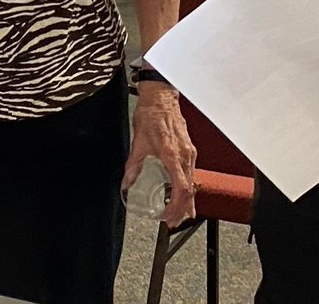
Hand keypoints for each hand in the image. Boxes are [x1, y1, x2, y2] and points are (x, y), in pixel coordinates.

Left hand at [122, 84, 195, 226]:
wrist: (160, 97)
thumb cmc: (150, 115)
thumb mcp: (138, 142)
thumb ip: (133, 165)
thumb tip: (126, 184)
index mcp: (172, 155)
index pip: (182, 189)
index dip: (177, 207)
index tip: (169, 217)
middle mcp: (185, 156)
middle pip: (190, 190)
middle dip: (182, 210)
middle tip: (173, 222)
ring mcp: (189, 153)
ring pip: (192, 183)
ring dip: (186, 200)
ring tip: (178, 213)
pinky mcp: (189, 149)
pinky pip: (191, 173)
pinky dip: (187, 187)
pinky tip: (181, 193)